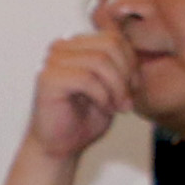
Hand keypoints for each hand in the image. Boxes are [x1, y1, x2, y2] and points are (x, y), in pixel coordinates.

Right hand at [25, 30, 137, 162]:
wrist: (60, 146)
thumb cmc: (84, 118)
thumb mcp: (112, 84)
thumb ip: (119, 62)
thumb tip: (137, 45)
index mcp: (75, 45)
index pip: (113, 38)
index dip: (131, 63)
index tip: (133, 88)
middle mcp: (61, 48)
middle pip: (109, 45)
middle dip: (125, 75)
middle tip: (126, 100)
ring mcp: (51, 62)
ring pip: (100, 61)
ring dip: (116, 88)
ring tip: (116, 107)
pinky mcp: (47, 79)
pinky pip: (87, 79)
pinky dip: (102, 96)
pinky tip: (103, 108)